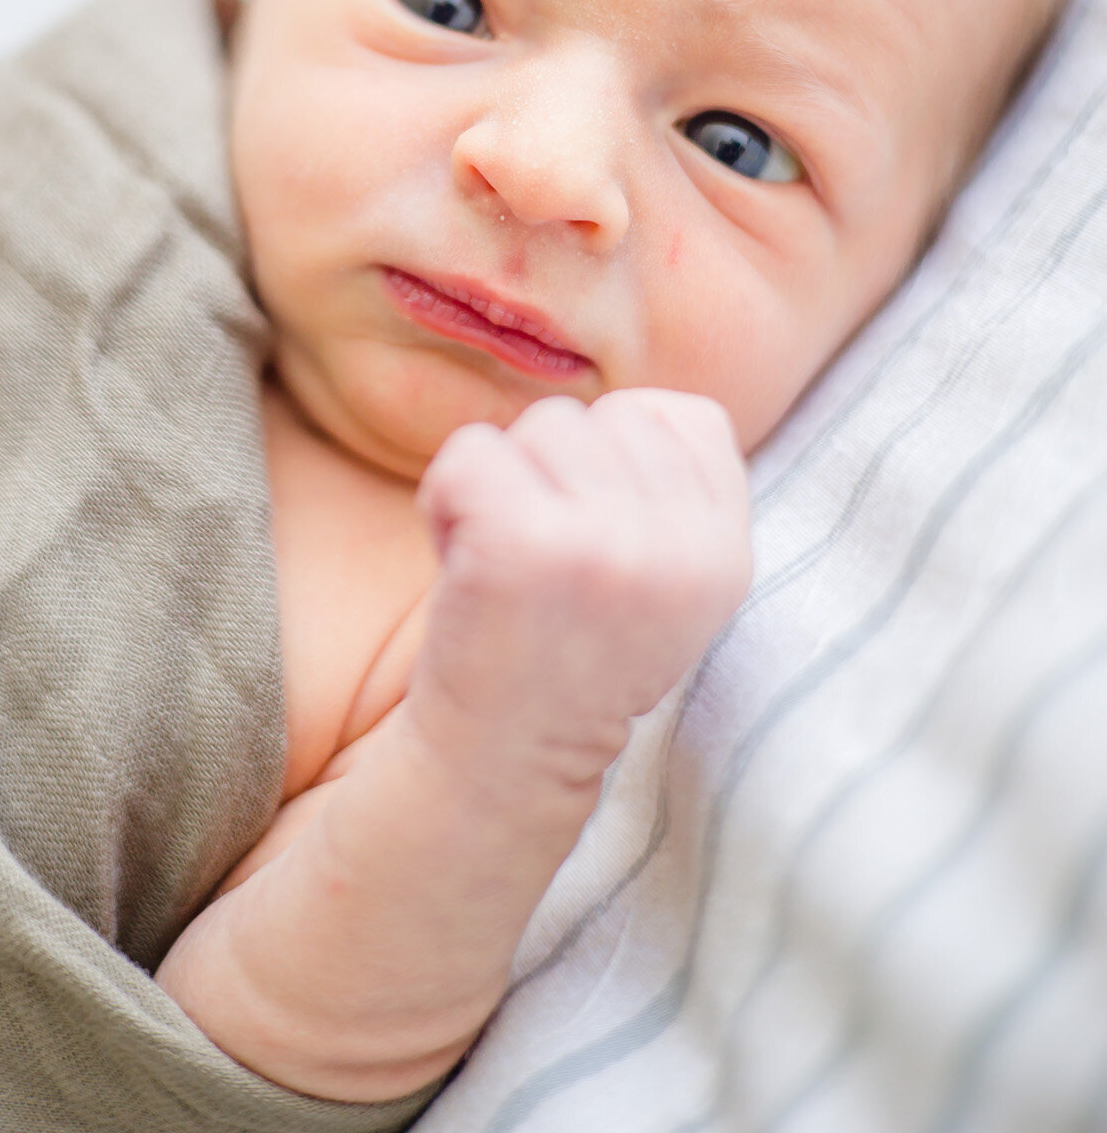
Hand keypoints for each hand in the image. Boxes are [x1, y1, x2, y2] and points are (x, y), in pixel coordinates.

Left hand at [410, 390, 750, 791]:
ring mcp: (606, 543)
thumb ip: (673, 490)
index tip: (594, 544)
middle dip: (551, 474)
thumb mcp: (665, 578)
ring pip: (537, 427)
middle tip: (539, 563)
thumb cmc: (567, 653)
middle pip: (600, 417)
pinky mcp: (524, 541)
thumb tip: (634, 405)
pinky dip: (444, 498)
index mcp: (728, 552)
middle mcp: (683, 546)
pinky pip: (470, 451)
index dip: (617, 463)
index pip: (681, 416)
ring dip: (500, 485)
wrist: (499, 766)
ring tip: (505, 565)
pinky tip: (463, 562)